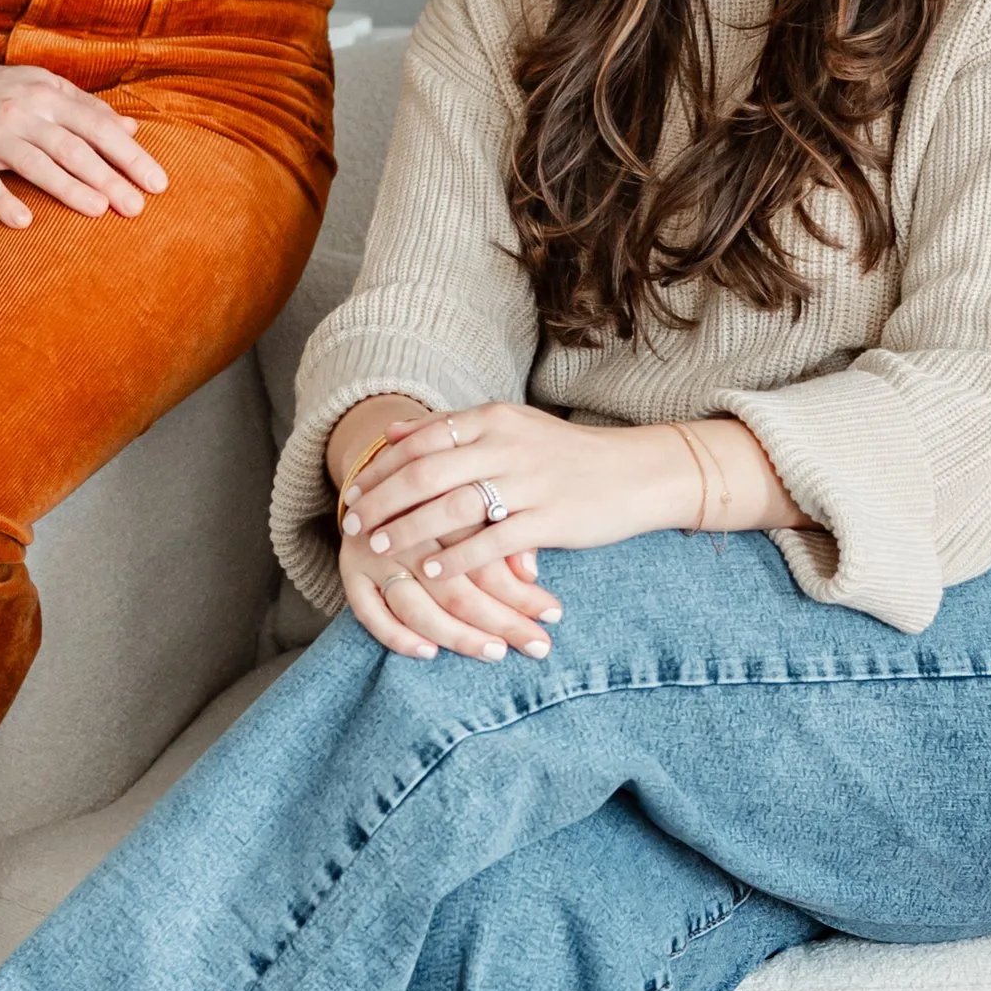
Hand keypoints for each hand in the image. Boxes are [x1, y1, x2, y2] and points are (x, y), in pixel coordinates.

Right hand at [0, 59, 168, 230]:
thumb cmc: (0, 90)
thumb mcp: (46, 87)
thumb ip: (87, 108)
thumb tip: (133, 128)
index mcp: (48, 95)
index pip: (98, 126)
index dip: (130, 154)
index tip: (157, 182)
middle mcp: (23, 112)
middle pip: (73, 148)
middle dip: (108, 178)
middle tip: (136, 207)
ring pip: (36, 163)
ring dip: (68, 188)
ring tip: (98, 210)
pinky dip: (3, 201)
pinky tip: (24, 223)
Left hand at [344, 402, 702, 633]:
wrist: (637, 471)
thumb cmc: (567, 455)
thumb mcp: (509, 428)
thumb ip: (451, 429)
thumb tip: (391, 430)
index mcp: (493, 419)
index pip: (420, 440)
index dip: (380, 468)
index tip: (352, 492)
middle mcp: (507, 445)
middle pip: (426, 472)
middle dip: (382, 501)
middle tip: (352, 525)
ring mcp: (529, 482)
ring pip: (452, 506)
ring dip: (409, 529)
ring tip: (379, 549)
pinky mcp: (550, 518)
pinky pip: (492, 541)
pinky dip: (455, 557)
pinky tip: (429, 571)